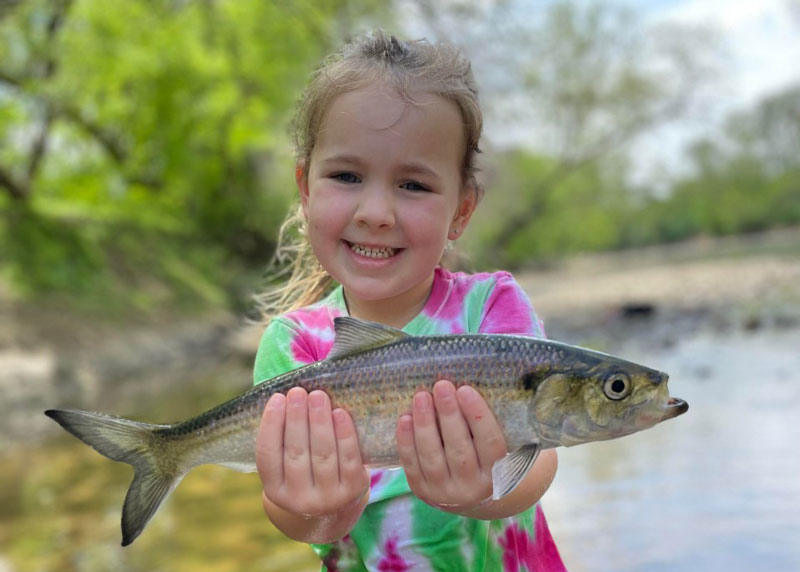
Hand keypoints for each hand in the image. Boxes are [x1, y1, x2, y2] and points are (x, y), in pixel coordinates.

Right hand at [256, 388, 369, 519]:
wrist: (336, 508)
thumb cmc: (306, 473)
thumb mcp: (287, 467)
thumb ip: (283, 439)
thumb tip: (288, 398)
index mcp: (275, 491)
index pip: (267, 456)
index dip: (271, 425)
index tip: (276, 398)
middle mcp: (299, 500)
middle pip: (296, 454)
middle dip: (297, 419)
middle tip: (298, 392)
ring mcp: (327, 498)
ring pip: (323, 455)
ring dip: (320, 422)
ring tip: (318, 396)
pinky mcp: (352, 491)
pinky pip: (349, 459)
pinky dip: (345, 435)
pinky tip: (340, 414)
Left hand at [396, 380, 507, 513]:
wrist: (469, 494)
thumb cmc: (484, 455)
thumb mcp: (493, 444)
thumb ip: (483, 422)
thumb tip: (462, 387)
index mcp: (499, 473)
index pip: (490, 443)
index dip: (478, 416)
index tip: (466, 390)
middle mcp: (472, 487)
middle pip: (459, 449)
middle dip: (449, 415)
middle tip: (442, 386)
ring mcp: (446, 492)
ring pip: (432, 457)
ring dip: (425, 424)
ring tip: (421, 397)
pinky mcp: (423, 491)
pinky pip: (412, 465)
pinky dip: (406, 441)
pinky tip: (405, 418)